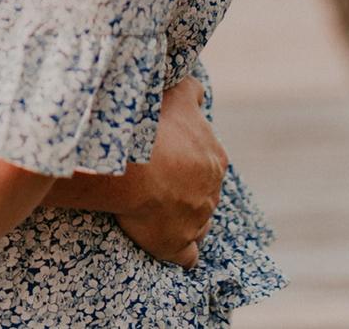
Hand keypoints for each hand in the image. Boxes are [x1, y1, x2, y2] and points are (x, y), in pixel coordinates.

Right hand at [115, 78, 224, 268]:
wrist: (133, 167)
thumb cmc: (152, 128)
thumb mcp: (178, 94)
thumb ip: (192, 91)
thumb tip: (199, 91)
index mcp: (215, 158)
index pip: (208, 163)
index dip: (188, 163)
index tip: (168, 161)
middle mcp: (212, 190)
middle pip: (204, 193)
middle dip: (187, 190)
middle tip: (158, 185)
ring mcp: (199, 219)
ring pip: (198, 222)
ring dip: (184, 219)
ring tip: (158, 214)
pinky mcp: (179, 245)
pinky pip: (188, 256)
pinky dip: (181, 253)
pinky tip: (169, 248)